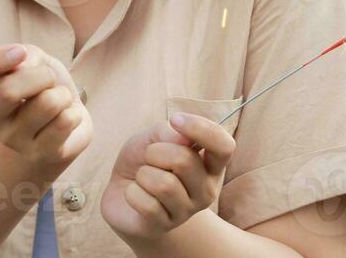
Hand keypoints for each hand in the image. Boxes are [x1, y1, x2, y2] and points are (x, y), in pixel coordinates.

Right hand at [0, 44, 91, 173]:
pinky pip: (64, 122)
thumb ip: (25, 55)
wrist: (66, 120)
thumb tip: (21, 62)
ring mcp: (11, 141)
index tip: (20, 52)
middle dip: (41, 75)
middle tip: (50, 77)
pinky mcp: (39, 154)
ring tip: (59, 99)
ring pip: (45, 104)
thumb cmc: (42, 84)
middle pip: (8, 93)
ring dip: (62, 94)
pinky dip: (73, 113)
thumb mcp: (33, 59)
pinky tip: (66, 118)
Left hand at [100, 112, 235, 244]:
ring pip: (164, 184)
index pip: (224, 146)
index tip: (176, 120)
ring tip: (143, 178)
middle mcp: (206, 190)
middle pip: (185, 161)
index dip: (201, 129)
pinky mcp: (164, 226)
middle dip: (155, 151)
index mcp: (211, 164)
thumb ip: (169, 132)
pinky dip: (133, 193)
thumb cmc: (145, 160)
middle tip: (149, 158)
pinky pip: (147, 205)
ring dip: (144, 174)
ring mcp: (187, 212)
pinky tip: (136, 195)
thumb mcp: (154, 136)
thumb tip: (183, 136)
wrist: (121, 191)